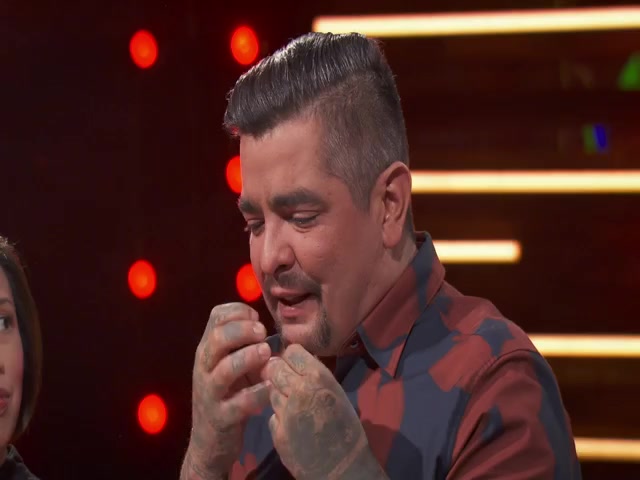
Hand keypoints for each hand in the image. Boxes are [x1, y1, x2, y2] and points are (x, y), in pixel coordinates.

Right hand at [182, 303, 272, 478]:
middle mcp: (205, 367)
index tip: (257, 317)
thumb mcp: (231, 364)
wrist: (209, 442)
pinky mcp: (221, 418)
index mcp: (209, 349)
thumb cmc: (229, 394)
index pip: (216, 317)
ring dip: (248, 358)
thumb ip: (243, 344)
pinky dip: (258, 393)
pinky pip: (239, 403)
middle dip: (243, 330)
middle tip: (263, 332)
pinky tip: (271, 388)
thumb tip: (263, 323)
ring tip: (267, 353)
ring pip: (225, 370)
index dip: (238, 311)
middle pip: (218, 338)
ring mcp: (211, 393)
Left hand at [262, 345, 386, 479]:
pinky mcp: (277, 431)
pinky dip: (278, 416)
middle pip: (275, 368)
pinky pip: (271, 414)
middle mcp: (299, 390)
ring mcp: (286, 411)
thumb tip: (295, 361)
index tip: (294, 364)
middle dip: (279, 373)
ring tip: (293, 405)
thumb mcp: (335, 391)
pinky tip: (291, 424)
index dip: (291, 358)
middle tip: (287, 383)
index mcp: (319, 377)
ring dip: (278, 394)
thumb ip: (314, 376)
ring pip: (271, 390)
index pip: (292, 351)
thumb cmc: (345, 427)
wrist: (343, 466)